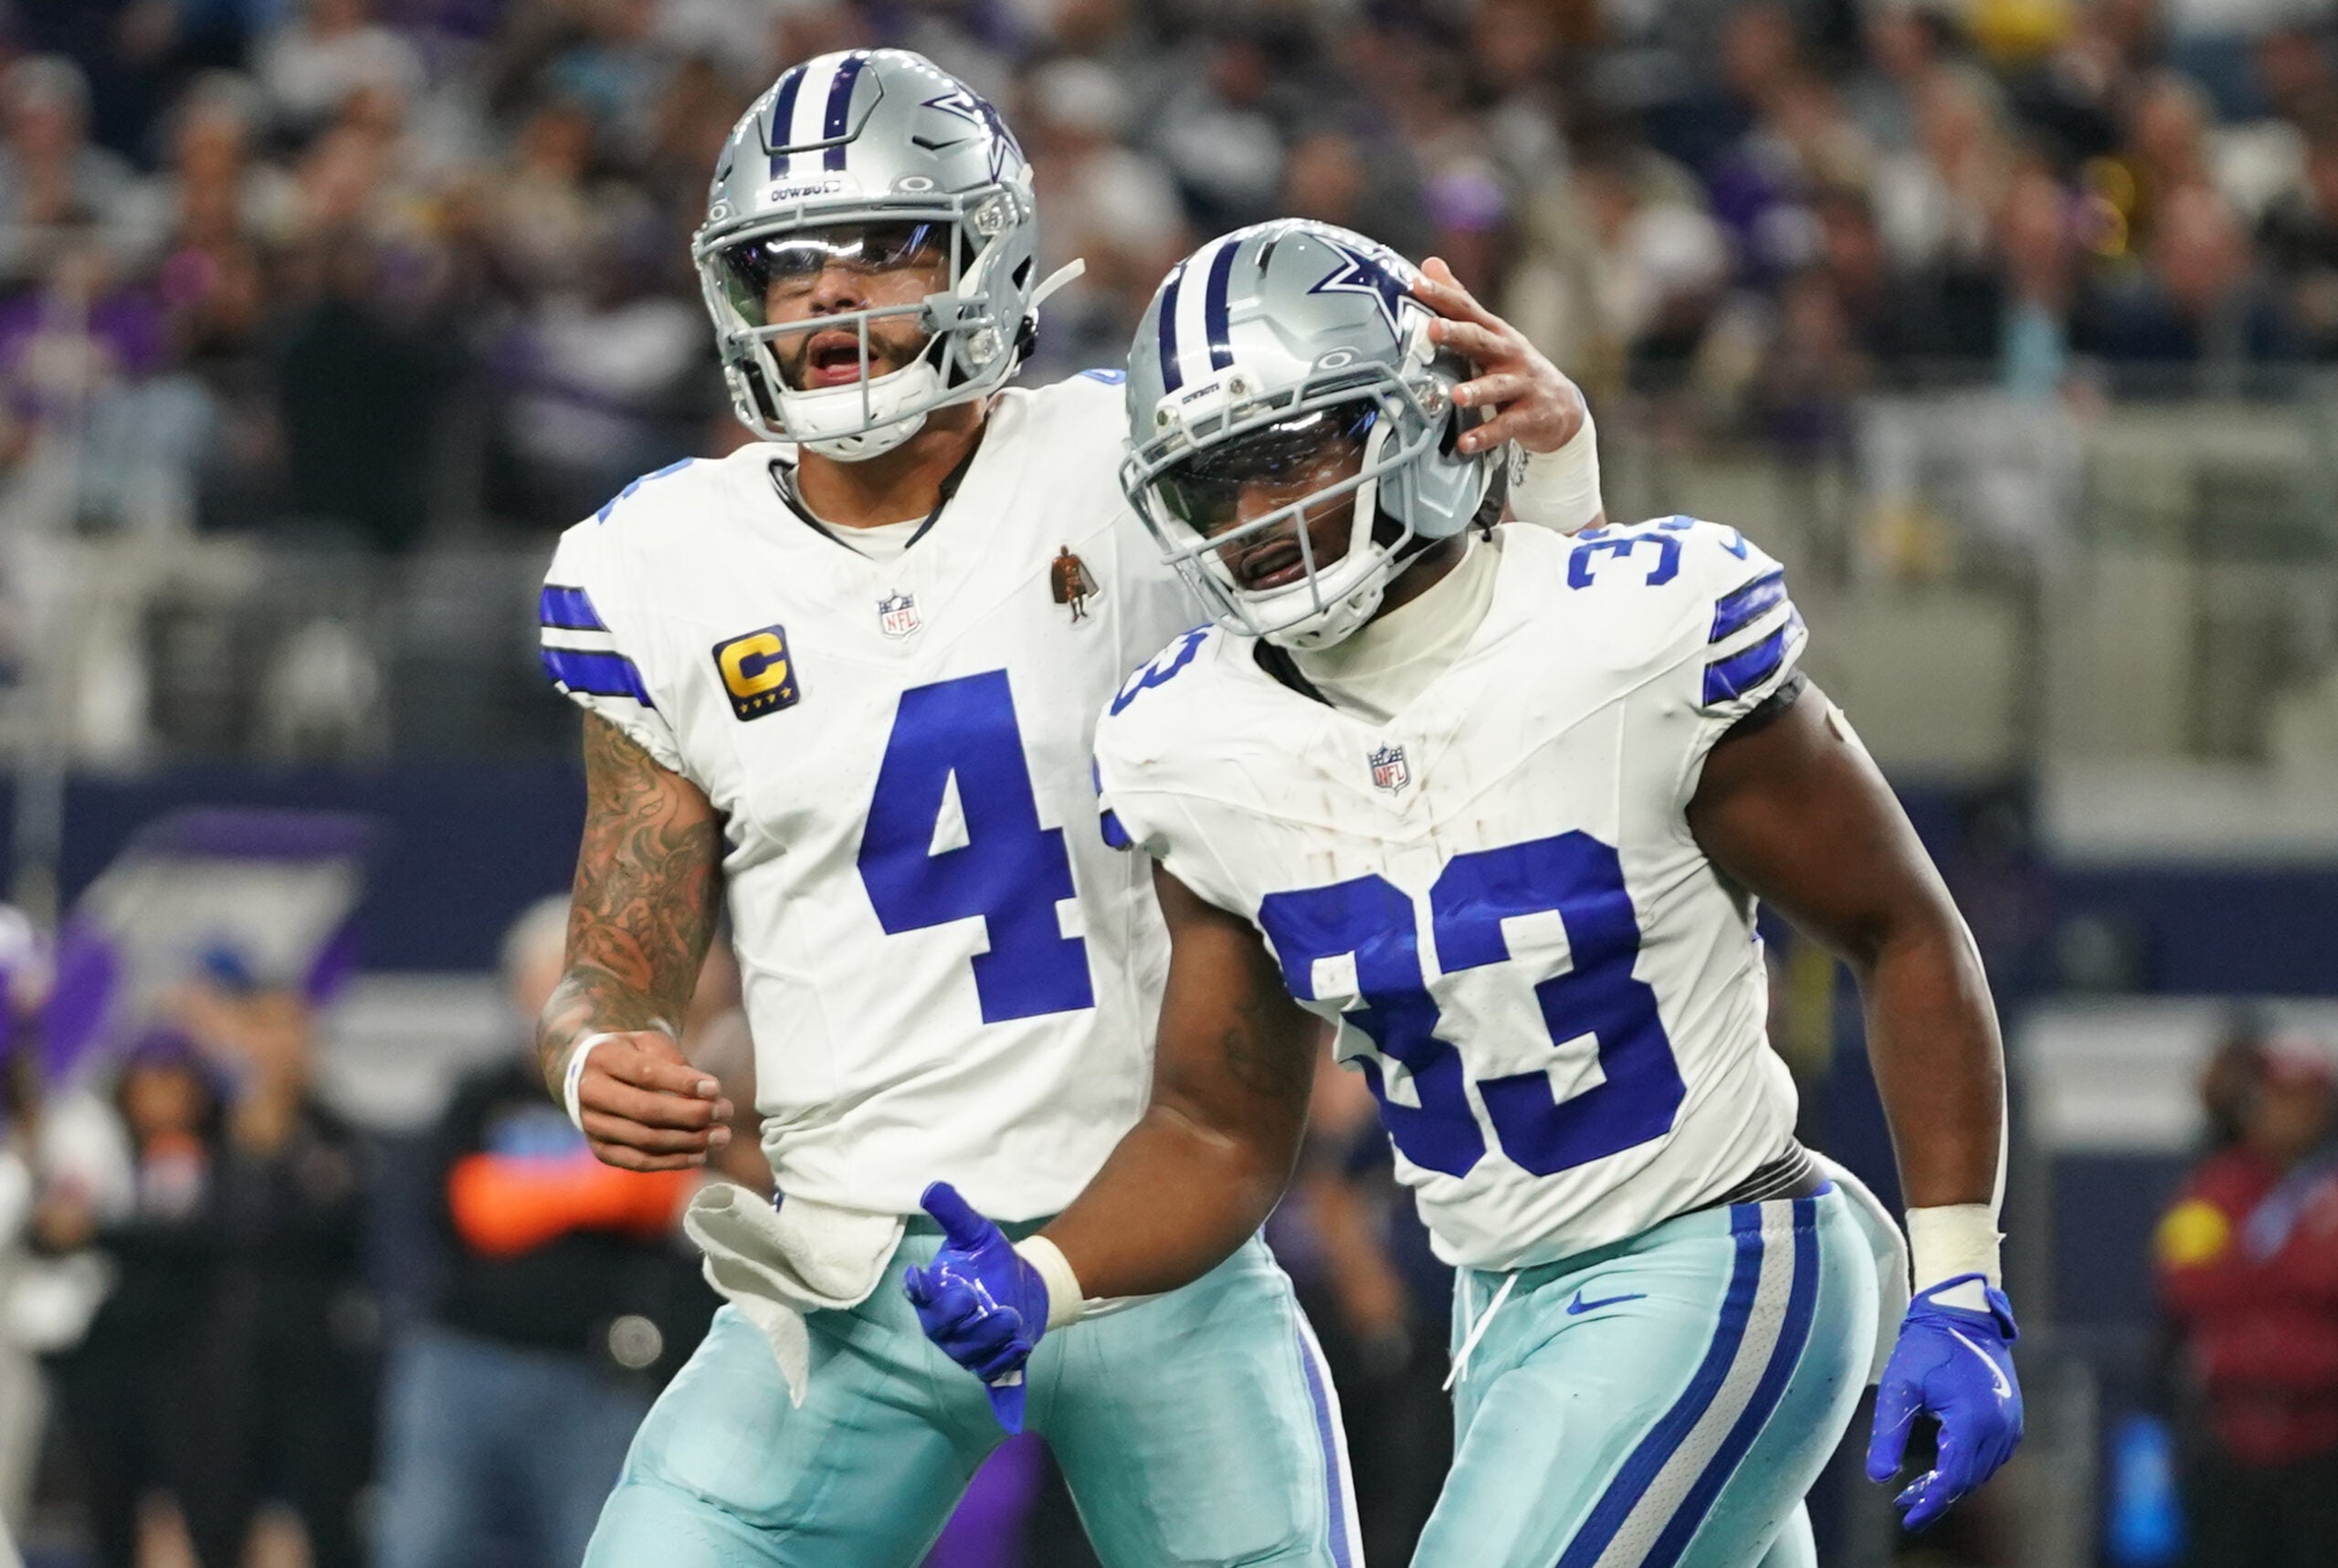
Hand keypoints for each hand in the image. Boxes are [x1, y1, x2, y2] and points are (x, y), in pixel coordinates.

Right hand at [568, 1030, 731, 1172]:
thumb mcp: (650, 1044)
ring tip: (721, 1136)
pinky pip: (638, 1162)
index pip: (646, 1073)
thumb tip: (708, 1095)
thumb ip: (676, 1063)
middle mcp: (590, 1093)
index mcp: (602, 1058)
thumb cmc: (632, 1056)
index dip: (682, 1083)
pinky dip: (672, 1161)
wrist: (590, 1076)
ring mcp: (592, 1125)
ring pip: (645, 1140)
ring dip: (688, 1141)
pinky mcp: (600, 1149)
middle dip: (691, 1114)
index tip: (716, 1089)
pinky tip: (700, 1155)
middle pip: (645, 1110)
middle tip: (726, 1112)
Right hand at [901, 1181, 1050, 1433]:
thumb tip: (932, 1187)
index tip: (919, 1275)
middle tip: (981, 1300)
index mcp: (933, 1294)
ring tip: (1015, 1321)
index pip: (918, 1294)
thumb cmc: (990, 1258)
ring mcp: (966, 1349)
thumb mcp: (976, 1231)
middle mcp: (943, 1326)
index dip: (916, 1288)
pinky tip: (1020, 1359)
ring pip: (972, 1355)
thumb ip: (954, 1212)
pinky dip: (1005, 1373)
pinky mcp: (991, 1364)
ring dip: (992, 1342)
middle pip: (945, 1330)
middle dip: (962, 1319)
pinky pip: (994, 1376)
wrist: (1024, 1284)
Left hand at [1412, 256, 1586, 456]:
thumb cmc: (1512, 366)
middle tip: (1432, 329)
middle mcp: (1509, 354)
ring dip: (1477, 390)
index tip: (1415, 282)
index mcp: (1494, 333)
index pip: (1466, 309)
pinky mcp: (1529, 416)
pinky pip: (1505, 427)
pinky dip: (1485, 436)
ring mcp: (1521, 385)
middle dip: (1457, 334)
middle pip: (1481, 341)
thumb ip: (1459, 302)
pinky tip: (1465, 444)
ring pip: (1498, 386)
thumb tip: (1429, 263)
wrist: (1562, 408)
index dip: (1442, 295)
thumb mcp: (1489, 333)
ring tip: (1455, 395)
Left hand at [1866, 1275, 2023, 1529]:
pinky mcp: (2011, 1419)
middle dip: (1937, 1496)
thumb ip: (1887, 1434)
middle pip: (1967, 1480)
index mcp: (1972, 1422)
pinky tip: (1942, 1465)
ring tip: (1916, 1488)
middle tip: (1904, 1501)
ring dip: (1952, 1483)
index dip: (1930, 1504)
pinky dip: (1968, 1467)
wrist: (1963, 1315)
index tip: (1907, 1518)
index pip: (1952, 1480)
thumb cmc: (1927, 1347)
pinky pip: (1991, 1457)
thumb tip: (1878, 1478)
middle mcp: (1999, 1429)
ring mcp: (2010, 1425)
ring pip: (1981, 1472)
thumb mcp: (1900, 1389)